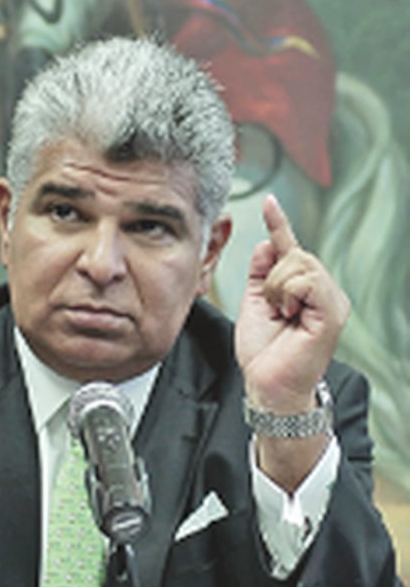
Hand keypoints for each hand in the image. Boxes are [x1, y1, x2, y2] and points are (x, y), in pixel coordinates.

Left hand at [234, 194, 349, 411]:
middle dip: (271, 278)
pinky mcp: (332, 312)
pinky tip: (289, 313)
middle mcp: (325, 292)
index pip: (292, 249)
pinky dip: (288, 293)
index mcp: (307, 289)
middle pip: (295, 254)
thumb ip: (261, 274)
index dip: (279, 224)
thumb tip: (268, 243)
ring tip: (281, 314)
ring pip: (299, 265)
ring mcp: (332, 301)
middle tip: (273, 308)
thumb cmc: (262, 352)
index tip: (269, 202)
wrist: (266, 384)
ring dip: (277, 288)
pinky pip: (306, 281)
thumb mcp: (254, 304)